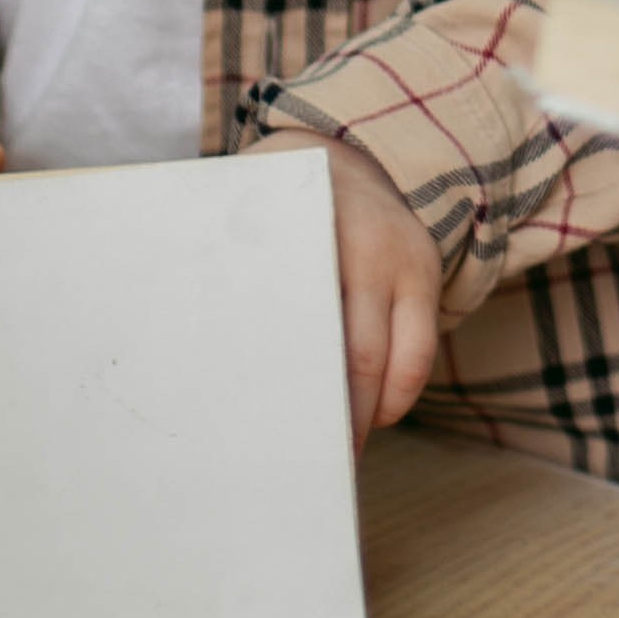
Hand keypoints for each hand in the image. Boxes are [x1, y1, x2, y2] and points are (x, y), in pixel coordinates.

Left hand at [245, 134, 443, 448]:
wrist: (354, 147)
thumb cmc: (283, 194)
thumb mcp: (253, 209)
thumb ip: (235, 261)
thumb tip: (188, 332)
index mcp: (316, 230)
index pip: (309, 325)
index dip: (294, 384)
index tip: (272, 431)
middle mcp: (371, 248)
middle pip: (359, 360)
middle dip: (341, 422)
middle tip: (315, 470)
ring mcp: (409, 263)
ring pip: (403, 368)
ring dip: (374, 417)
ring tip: (344, 452)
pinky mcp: (430, 276)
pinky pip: (421, 354)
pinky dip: (395, 393)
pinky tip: (368, 414)